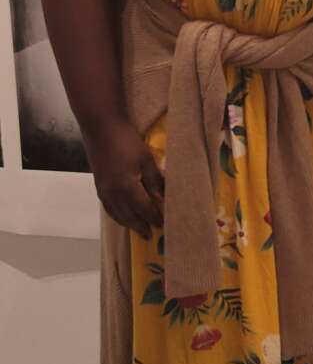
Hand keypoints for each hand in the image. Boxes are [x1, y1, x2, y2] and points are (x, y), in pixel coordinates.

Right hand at [85, 117, 163, 237]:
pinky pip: (108, 207)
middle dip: (141, 226)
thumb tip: (162, 200)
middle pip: (129, 216)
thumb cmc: (127, 141)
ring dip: (128, 223)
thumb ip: (154, 182)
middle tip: (150, 235)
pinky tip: (121, 216)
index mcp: (127, 188)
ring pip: (117, 214)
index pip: (144, 209)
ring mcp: (103, 191)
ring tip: (138, 230)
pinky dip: (116, 215)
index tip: (163, 225)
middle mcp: (113, 194)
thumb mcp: (146, 160)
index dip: (154, 217)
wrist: (101, 128)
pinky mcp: (99, 186)